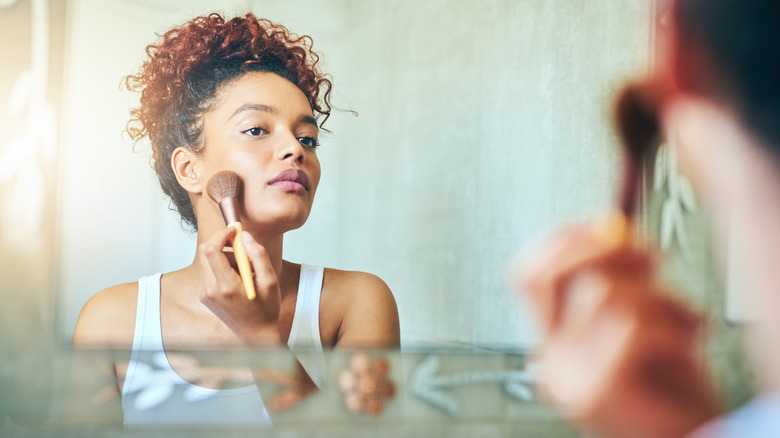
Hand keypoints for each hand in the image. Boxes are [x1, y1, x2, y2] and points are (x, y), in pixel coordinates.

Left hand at [198, 226, 281, 344]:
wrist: (256, 335)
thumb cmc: (266, 310)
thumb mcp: (270, 281)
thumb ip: (258, 256)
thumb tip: (245, 236)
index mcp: (226, 286)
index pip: (211, 250)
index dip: (222, 235)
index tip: (234, 231)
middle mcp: (211, 290)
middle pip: (205, 252)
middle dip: (222, 243)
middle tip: (241, 246)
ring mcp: (205, 294)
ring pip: (208, 261)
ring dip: (225, 257)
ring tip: (245, 269)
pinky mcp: (205, 296)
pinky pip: (210, 272)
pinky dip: (223, 267)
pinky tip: (239, 278)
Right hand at [516, 222, 720, 437]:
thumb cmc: (674, 386)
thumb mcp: (643, 316)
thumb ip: (620, 278)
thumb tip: (614, 228)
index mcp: (554, 342)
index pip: (528, 274)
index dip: (563, 241)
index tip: (606, 226)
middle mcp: (548, 361)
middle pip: (544, 276)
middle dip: (602, 250)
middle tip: (650, 258)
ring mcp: (565, 379)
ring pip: (600, 293)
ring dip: (659, 298)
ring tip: (684, 324)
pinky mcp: (592, 393)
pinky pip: (629, 325)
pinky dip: (671, 328)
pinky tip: (685, 349)